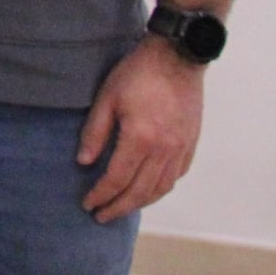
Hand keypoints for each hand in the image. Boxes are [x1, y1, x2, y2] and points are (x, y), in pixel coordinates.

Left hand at [78, 35, 205, 221]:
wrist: (178, 58)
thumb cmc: (138, 74)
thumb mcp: (107, 98)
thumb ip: (95, 133)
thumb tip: (84, 162)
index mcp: (141, 138)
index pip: (117, 178)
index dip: (101, 194)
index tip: (88, 204)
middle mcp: (165, 149)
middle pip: (140, 191)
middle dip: (119, 207)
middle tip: (101, 216)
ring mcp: (182, 148)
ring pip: (161, 188)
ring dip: (140, 202)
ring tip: (122, 207)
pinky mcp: (191, 143)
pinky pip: (176, 175)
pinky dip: (160, 188)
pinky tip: (148, 190)